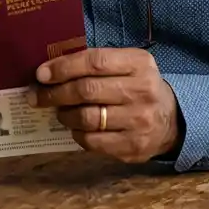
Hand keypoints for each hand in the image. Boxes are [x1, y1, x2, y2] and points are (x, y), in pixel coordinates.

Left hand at [31, 48, 180, 163]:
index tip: (41, 74)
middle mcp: (142, 91)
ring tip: (59, 112)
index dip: (63, 67)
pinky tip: (76, 128)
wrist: (171, 121)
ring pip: (87, 118)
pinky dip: (77, 134)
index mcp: (139, 64)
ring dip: (65, 115)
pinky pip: (92, 141)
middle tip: (37, 96)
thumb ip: (96, 63)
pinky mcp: (133, 146)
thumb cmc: (138, 87)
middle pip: (87, 90)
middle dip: (55, 93)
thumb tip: (49, 70)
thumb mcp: (127, 65)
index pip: (95, 61)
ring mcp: (139, 121)